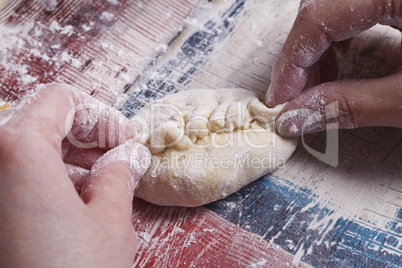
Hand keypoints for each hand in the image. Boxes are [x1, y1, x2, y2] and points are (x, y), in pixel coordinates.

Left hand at [0, 84, 150, 267]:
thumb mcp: (109, 218)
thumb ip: (119, 173)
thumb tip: (128, 155)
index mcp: (18, 149)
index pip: (60, 99)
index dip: (98, 114)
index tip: (121, 138)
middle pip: (41, 121)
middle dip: (85, 135)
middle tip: (117, 156)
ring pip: (28, 149)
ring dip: (68, 157)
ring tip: (102, 181)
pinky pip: (17, 177)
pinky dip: (47, 178)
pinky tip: (75, 200)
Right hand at [267, 0, 401, 136]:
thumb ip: (352, 104)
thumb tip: (295, 117)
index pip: (318, 16)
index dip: (291, 61)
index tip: (280, 99)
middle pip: (320, 8)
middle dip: (300, 57)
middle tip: (294, 98)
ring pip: (332, 8)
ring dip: (316, 48)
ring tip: (315, 86)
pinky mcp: (396, 1)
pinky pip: (352, 7)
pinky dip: (338, 35)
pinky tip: (340, 57)